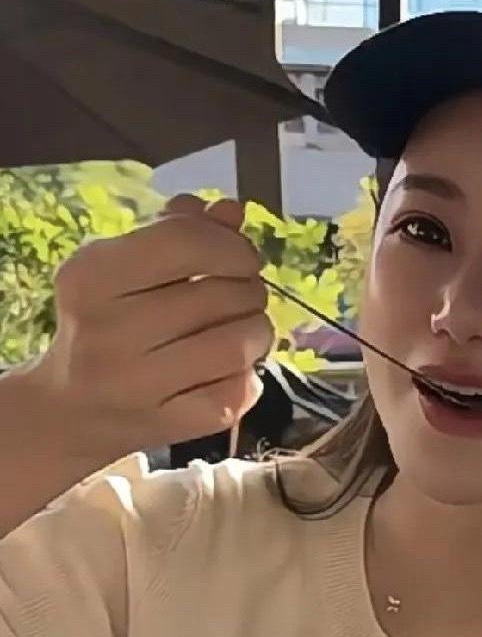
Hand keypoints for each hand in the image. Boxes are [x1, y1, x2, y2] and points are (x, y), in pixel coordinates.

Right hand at [34, 194, 271, 463]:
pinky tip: (233, 370)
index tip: (241, 257)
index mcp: (92, 277)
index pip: (185, 244)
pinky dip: (248, 377)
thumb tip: (232, 212)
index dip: (231, 245)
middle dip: (249, 290)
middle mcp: (110, 331)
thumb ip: (176, 233)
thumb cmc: (102, 325)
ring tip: (247, 330)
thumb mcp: (121, 269)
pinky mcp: (166, 425)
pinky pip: (235, 393)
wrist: (69, 410)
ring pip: (236, 345)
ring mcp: (137, 384)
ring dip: (257, 331)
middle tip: (245, 297)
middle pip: (221, 295)